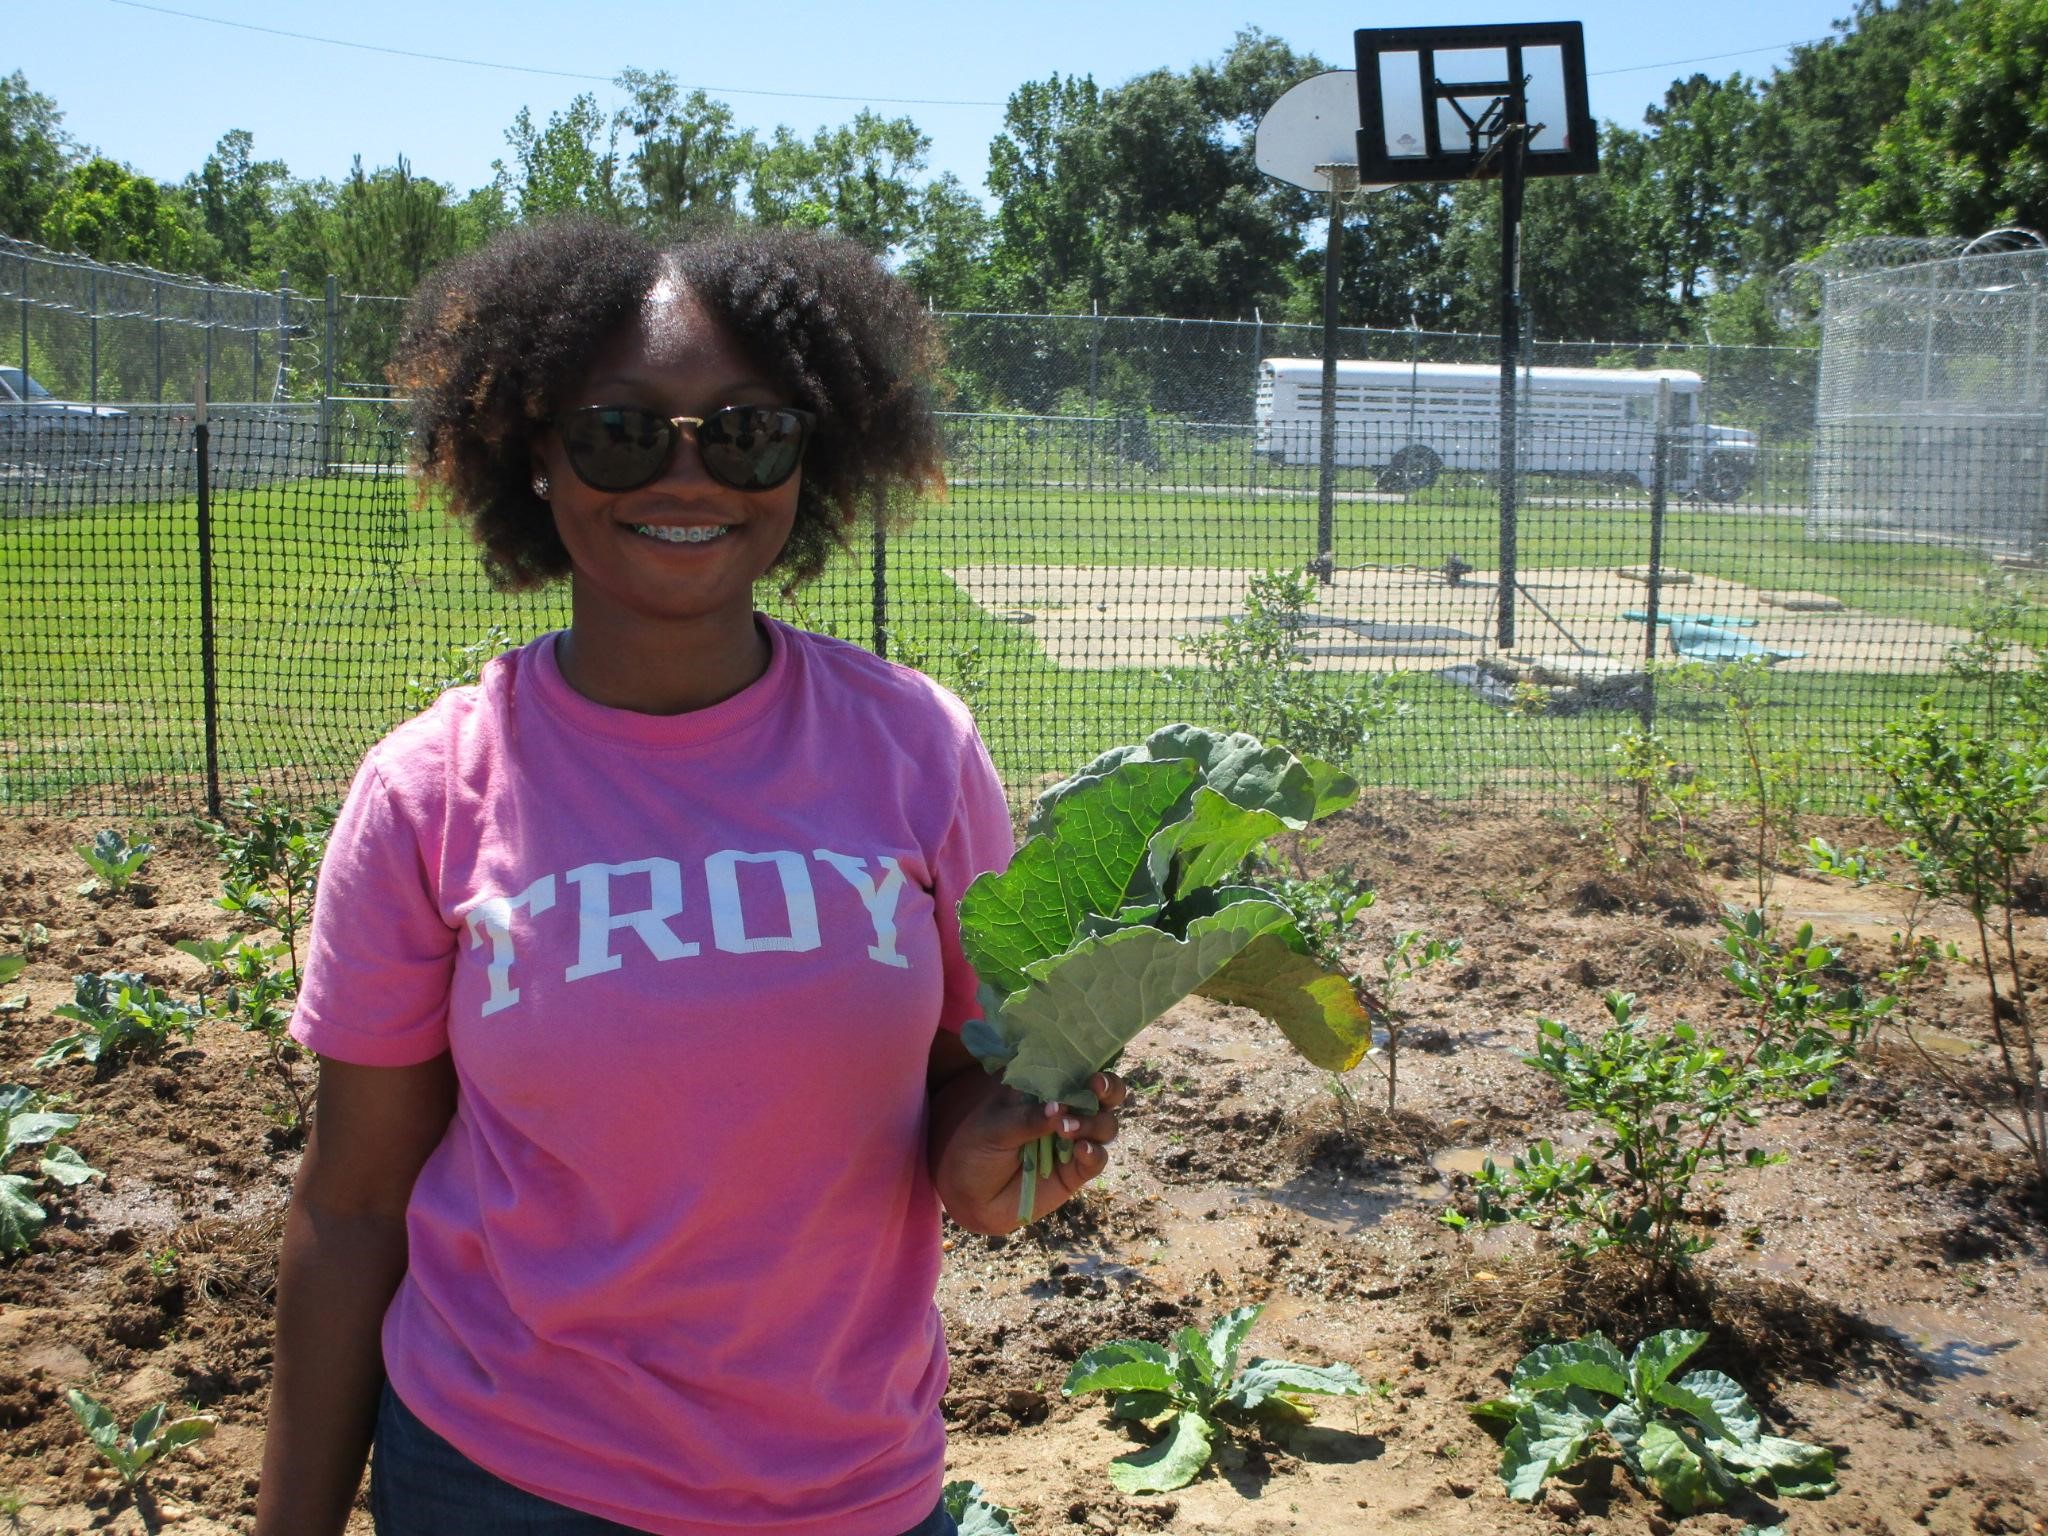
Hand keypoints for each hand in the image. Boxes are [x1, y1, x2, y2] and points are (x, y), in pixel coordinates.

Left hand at [929, 1066, 1128, 1235]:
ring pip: (1105, 1125)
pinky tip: (1081, 1150)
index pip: (1075, 1070)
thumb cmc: (977, 1150)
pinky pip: (1097, 1159)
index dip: (1088, 1065)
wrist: (971, 1198)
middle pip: (1103, 1095)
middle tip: (1096, 1087)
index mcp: (1044, 1091)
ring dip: (1093, 1123)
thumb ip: (1027, 1118)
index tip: (1088, 1070)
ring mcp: (1074, 1140)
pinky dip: (1094, 1153)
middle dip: (1108, 1089)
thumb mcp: (994, 1127)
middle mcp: (1066, 1111)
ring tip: (1067, 1128)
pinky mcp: (1076, 1171)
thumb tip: (1059, 1107)